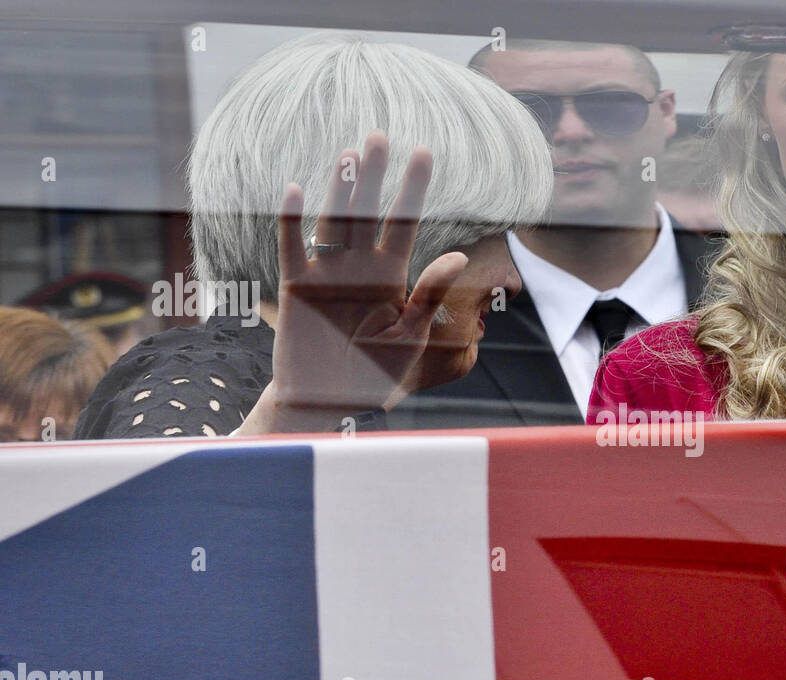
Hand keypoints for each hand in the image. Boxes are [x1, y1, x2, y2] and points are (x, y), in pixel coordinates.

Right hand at [268, 131, 467, 419]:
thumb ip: (430, 294)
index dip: (413, 190)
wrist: (332, 402)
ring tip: (349, 155)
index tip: (424, 154)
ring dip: (340, 191)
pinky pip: (293, 250)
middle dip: (374, 177)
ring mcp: (327, 274)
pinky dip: (291, 223)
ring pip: (334, 223)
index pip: (404, 224)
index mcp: (391, 276)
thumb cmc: (377, 371)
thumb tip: (459, 256)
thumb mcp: (412, 335)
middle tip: (380, 136)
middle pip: (367, 213)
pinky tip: (294, 191)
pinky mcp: (297, 287)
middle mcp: (359, 267)